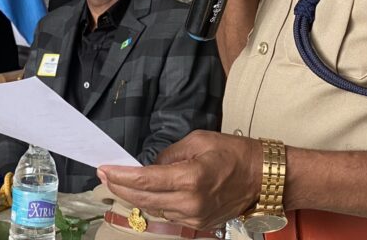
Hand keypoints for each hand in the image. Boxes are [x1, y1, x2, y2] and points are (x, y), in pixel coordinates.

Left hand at [98, 131, 261, 229]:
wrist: (263, 178)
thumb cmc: (234, 153)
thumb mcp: (199, 141)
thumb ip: (170, 154)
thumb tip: (150, 166)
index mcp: (191, 178)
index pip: (146, 179)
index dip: (121, 175)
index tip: (104, 168)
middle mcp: (191, 203)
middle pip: (144, 198)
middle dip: (120, 187)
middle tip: (103, 175)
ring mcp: (194, 217)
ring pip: (153, 209)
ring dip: (134, 196)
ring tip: (119, 181)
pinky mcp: (198, 224)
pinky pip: (167, 214)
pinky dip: (153, 203)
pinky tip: (143, 192)